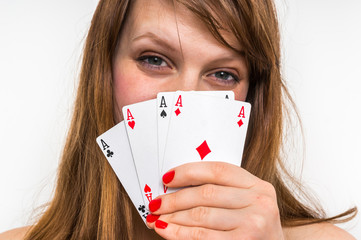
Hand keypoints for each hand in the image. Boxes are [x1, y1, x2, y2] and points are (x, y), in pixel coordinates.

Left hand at [146, 161, 283, 239]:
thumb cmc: (254, 230)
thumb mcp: (247, 205)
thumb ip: (223, 192)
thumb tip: (177, 187)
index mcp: (258, 186)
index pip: (218, 170)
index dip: (188, 171)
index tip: (168, 178)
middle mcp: (259, 202)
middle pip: (206, 193)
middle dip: (174, 198)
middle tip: (156, 203)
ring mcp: (253, 224)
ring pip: (200, 215)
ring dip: (173, 216)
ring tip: (157, 217)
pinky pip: (201, 236)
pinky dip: (178, 233)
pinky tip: (166, 229)